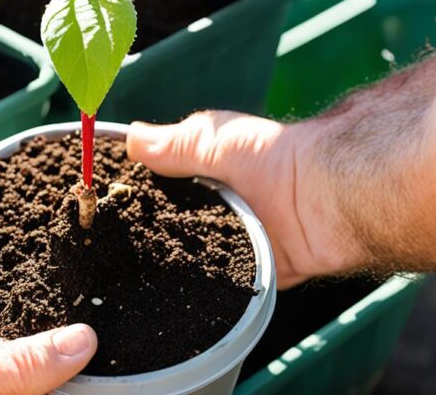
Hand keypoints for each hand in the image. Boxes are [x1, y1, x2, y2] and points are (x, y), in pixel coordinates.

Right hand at [126, 113, 364, 288]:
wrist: (332, 199)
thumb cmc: (279, 156)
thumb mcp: (215, 140)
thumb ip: (175, 145)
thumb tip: (129, 138)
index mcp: (210, 170)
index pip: (163, 183)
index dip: (136, 191)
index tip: (103, 202)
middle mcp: (221, 205)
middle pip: (171, 222)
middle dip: (147, 232)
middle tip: (109, 246)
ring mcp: (235, 240)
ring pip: (190, 256)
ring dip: (170, 263)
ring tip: (129, 276)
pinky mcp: (250, 272)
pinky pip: (218, 286)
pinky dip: (200, 291)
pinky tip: (170, 297)